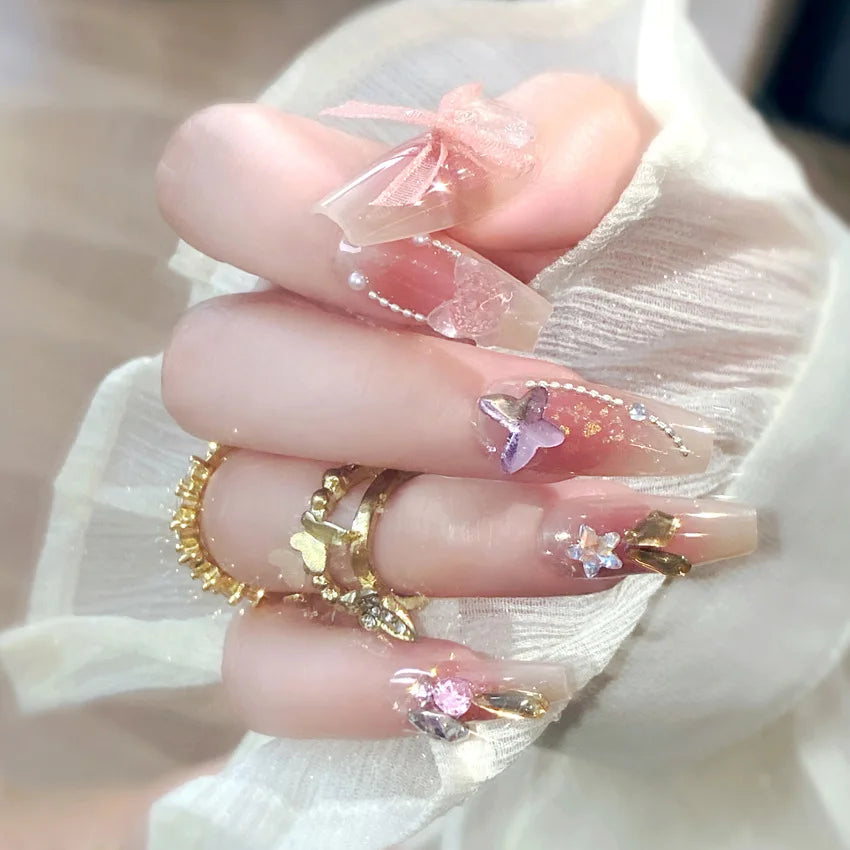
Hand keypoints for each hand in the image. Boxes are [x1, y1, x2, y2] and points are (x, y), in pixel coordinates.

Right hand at [156, 73, 755, 739]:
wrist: (721, 427)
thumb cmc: (680, 296)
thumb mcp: (655, 187)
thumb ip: (570, 145)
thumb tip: (486, 184)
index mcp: (343, 238)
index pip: (216, 178)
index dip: (315, 228)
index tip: (488, 293)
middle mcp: (287, 367)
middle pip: (221, 372)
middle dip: (407, 404)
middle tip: (575, 420)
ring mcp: (286, 503)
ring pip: (262, 524)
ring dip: (449, 537)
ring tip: (607, 540)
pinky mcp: (317, 624)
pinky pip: (263, 668)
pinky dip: (361, 683)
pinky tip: (494, 674)